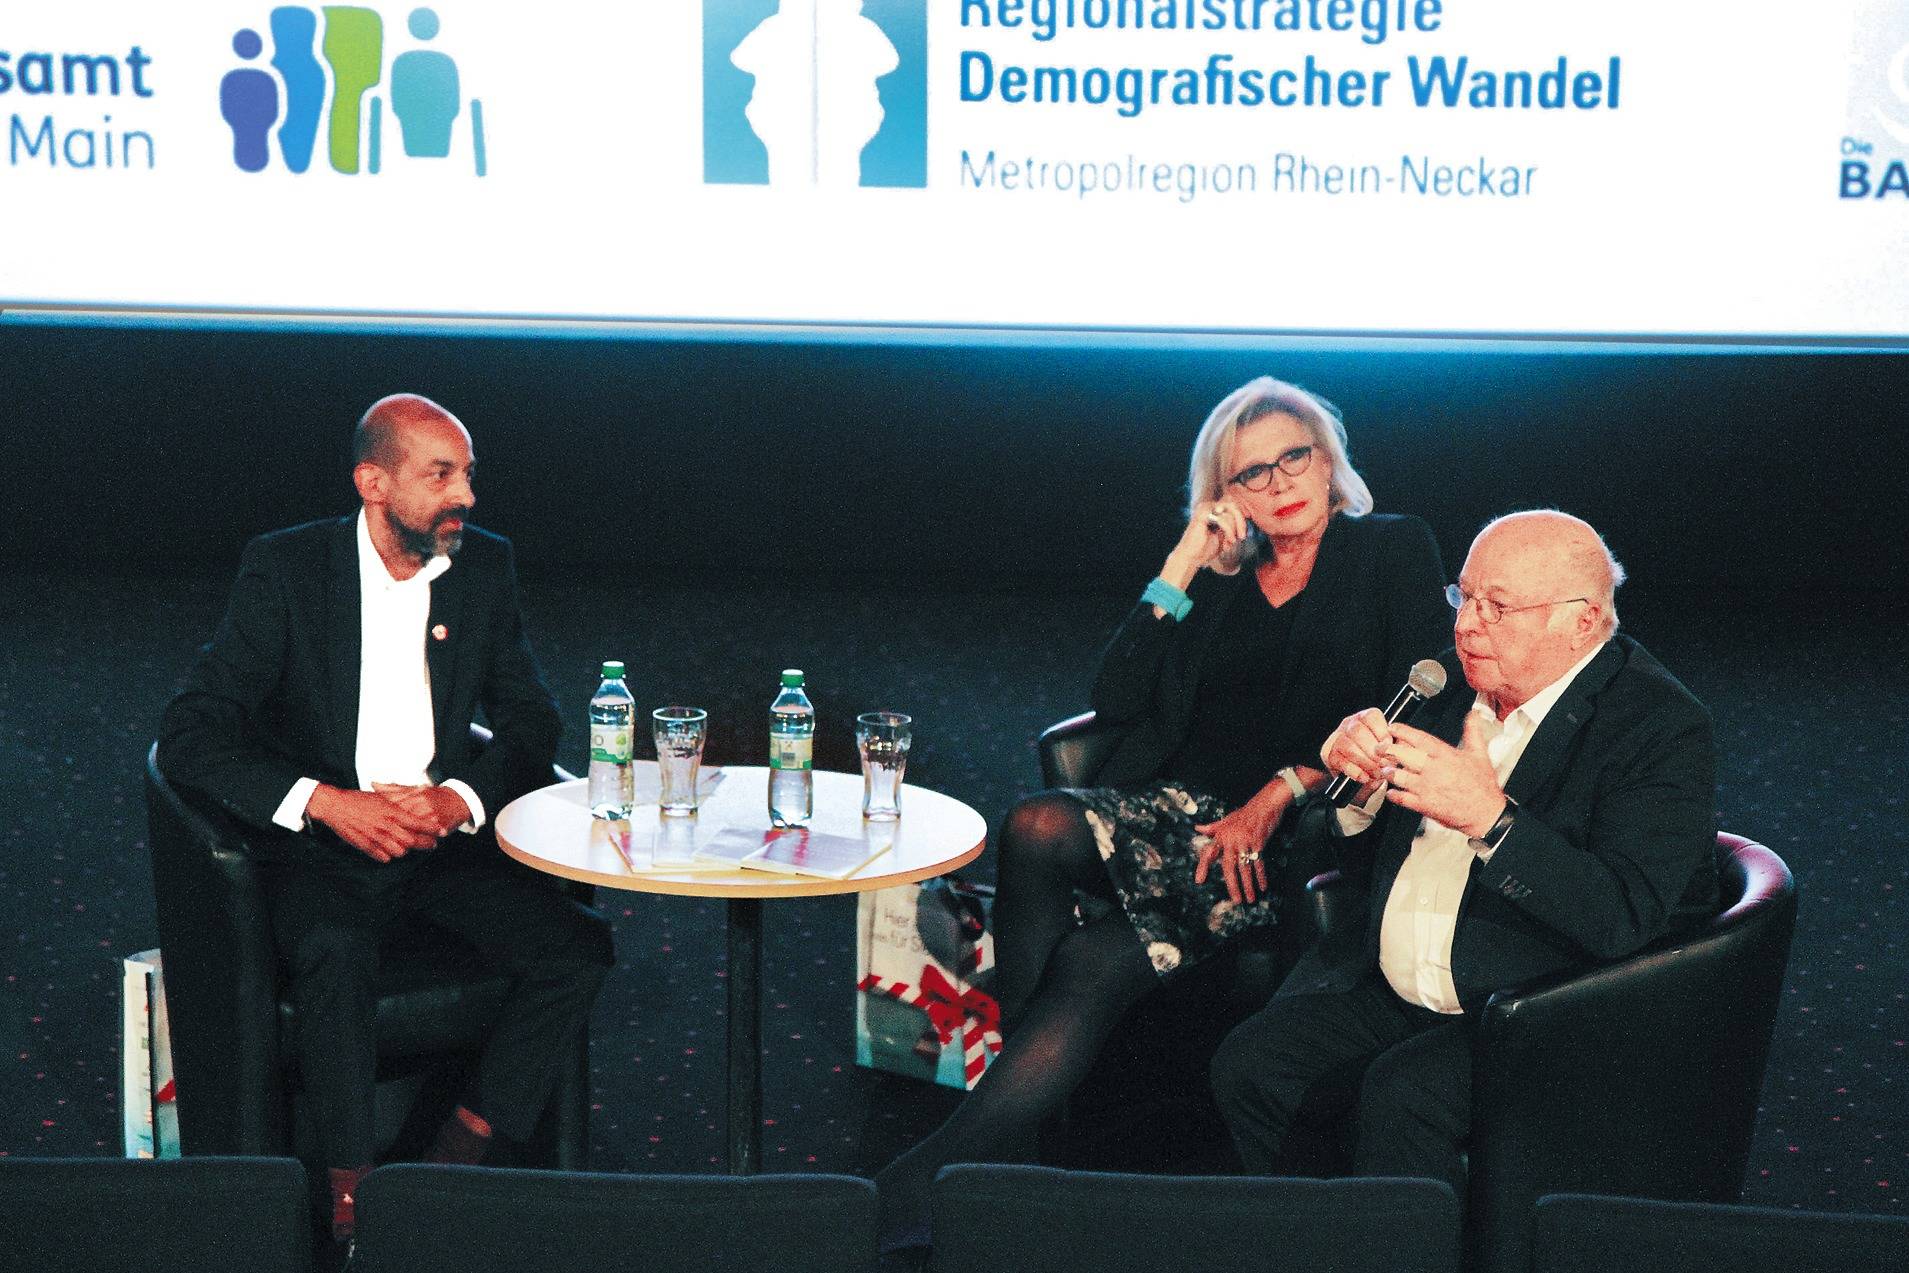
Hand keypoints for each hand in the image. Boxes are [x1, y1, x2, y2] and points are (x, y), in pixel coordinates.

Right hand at [308, 785, 440, 862]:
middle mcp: (386, 826)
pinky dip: (389, 855)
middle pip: (413, 841)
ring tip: (409, 846)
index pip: (419, 823)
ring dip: (406, 850)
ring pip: (400, 852)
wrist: (335, 806)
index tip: (443, 832)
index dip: (433, 829)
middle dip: (426, 844)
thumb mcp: (382, 797)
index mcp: (392, 812)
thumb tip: (417, 794)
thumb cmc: (359, 799)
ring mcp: (375, 838)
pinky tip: (390, 851)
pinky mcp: (365, 846)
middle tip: (432, 844)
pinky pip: (383, 857)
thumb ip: (399, 801)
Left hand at [373, 783, 473, 837]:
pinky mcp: (438, 825)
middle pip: (398, 819)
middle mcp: (420, 804)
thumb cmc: (433, 796)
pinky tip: (404, 849)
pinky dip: (413, 842)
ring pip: (409, 830)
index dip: (377, 813)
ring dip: (398, 839)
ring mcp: (429, 815)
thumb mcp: (413, 790)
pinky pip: (423, 836)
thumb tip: (373, 784)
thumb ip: (393, 789)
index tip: (365, 818)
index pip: (390, 804)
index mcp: (412, 795)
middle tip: (371, 834)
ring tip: (385, 845)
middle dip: (385, 828)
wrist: (458, 801)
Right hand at [1161, 499, 1250, 587]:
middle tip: (1242, 536)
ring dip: (1233, 529)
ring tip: (1231, 541)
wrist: (1191, 558)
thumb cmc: (1206, 549)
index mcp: (1212, 509)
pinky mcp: (1202, 515)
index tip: (1241, 536)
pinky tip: (1227, 541)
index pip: (1234, 506)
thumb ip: (1233, 524)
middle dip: (1240, 522)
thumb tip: (1246, 515)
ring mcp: (1204, 508)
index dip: (1241, 520)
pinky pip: (1222, 518)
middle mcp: (1208, 506)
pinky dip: (1228, 531)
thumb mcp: (1224, 534)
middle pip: (1233, 505)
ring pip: (1230, 511)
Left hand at [1193, 789, 1287, 904]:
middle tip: (1235, 900)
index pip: (1209, 853)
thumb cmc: (1245, 813)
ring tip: (1250, 899)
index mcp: (1221, 835)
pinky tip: (1263, 887)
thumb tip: (1197, 828)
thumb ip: (1212, 827)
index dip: (1203, 867)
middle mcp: (1231, 839)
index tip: (1199, 881)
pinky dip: (1261, 876)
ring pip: (1245, 868)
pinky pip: (1259, 863)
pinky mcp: (1258, 843)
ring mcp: (1245, 841)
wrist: (1265, 804)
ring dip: (1248, 885)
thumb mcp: (1226, 819)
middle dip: (1232, 885)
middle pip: (1229, 866)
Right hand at [1324, 707, 1394, 790]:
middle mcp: (1349, 724)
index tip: (1389, 746)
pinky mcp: (1328, 753)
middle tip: (1384, 764)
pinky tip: (1364, 777)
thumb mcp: (1390, 748)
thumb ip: (1397, 744)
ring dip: (1364, 762)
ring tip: (1376, 773)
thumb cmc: (1377, 757)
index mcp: (1365, 718)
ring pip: (1348, 745)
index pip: (1371, 717)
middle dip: (1373, 751)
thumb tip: (1403, 746)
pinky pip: (1339, 760)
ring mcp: (1337, 737)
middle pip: (1357, 731)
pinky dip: (1353, 770)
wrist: (1361, 773)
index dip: (1381, 732)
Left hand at [1378, 716, 1505, 838]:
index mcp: (1445, 755)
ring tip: (1386, 769)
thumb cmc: (1482, 786)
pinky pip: (1401, 798)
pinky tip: (1392, 791)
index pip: (1419, 738)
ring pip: (1398, 776)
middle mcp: (1433, 770)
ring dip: (1388, 772)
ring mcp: (1427, 788)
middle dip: (1387, 750)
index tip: (1392, 727)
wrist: (1486, 813)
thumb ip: (1473, 732)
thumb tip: (1473, 715)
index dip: (1402, 731)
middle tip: (1380, 748)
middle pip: (1403, 755)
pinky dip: (1393, 794)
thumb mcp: (1480, 754)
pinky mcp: (1424, 805)